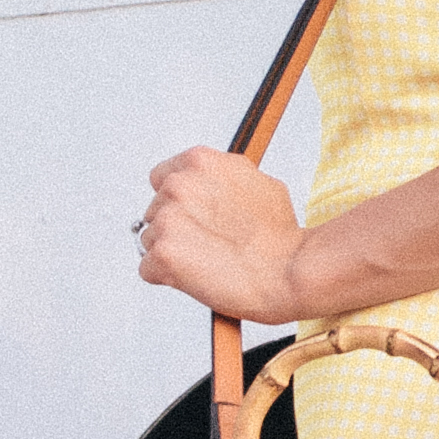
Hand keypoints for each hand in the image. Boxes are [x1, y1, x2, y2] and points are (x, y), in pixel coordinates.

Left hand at [135, 144, 307, 320]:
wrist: (290, 270)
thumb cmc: (279, 235)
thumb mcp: (257, 181)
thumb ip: (221, 179)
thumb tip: (209, 185)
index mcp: (199, 162)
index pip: (162, 177)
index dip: (179, 201)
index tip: (193, 215)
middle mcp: (179, 185)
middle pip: (154, 210)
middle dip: (176, 227)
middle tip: (207, 242)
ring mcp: (168, 220)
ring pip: (149, 240)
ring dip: (171, 252)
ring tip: (207, 260)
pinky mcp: (163, 254)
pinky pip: (148, 269)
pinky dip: (167, 277)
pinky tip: (195, 276)